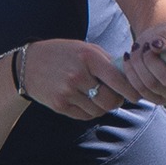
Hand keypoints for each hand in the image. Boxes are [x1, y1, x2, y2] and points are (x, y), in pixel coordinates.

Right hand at [23, 38, 143, 119]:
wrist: (28, 64)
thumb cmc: (63, 54)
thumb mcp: (85, 49)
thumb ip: (107, 62)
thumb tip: (131, 78)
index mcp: (89, 57)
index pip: (118, 79)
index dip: (131, 91)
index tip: (137, 95)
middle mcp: (78, 75)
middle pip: (110, 100)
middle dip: (116, 101)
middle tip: (116, 98)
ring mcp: (67, 91)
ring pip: (98, 110)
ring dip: (102, 107)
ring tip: (96, 97)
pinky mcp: (59, 105)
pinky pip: (84, 116)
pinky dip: (89, 111)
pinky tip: (84, 100)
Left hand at [119, 27, 165, 104]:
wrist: (157, 42)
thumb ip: (164, 37)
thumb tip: (157, 45)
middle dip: (153, 62)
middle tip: (147, 46)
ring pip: (150, 86)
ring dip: (138, 65)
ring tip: (136, 48)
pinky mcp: (150, 97)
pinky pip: (137, 91)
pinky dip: (129, 73)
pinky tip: (127, 57)